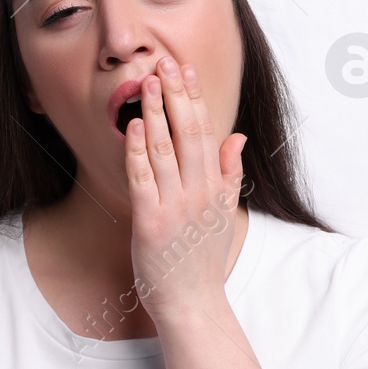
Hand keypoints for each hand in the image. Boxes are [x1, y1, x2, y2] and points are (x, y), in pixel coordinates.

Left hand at [123, 55, 247, 324]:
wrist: (192, 304)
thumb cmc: (202, 262)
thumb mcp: (224, 215)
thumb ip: (229, 173)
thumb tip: (236, 136)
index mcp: (215, 189)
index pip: (206, 133)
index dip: (194, 100)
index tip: (185, 71)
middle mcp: (198, 194)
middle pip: (187, 134)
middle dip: (175, 96)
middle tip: (164, 64)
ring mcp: (175, 207)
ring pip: (164, 150)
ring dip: (153, 114)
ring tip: (145, 83)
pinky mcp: (150, 222)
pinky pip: (142, 179)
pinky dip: (137, 150)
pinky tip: (132, 127)